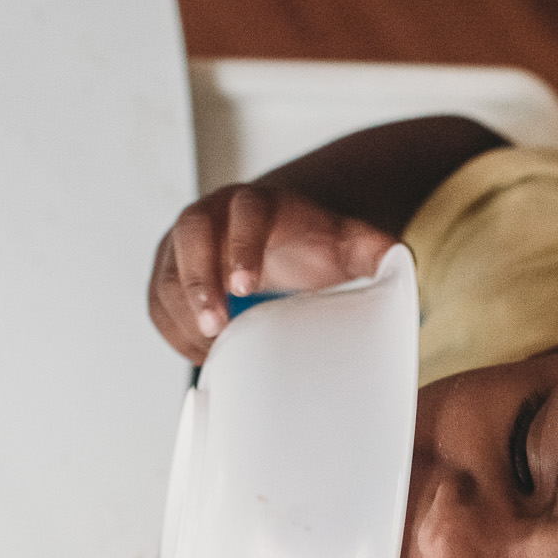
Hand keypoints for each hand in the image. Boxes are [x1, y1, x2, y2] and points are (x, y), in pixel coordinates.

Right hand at [148, 182, 397, 361]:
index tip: (245, 286)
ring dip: (179, 310)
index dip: (240, 247)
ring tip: (205, 351)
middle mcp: (213, 213)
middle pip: (191, 235)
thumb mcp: (349, 243)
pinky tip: (195, 354)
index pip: (243, 214)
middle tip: (216, 325)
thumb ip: (375, 249)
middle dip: (198, 280)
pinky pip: (157, 297)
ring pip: (167, 269)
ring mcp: (185, 241)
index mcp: (258, 203)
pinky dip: (169, 326)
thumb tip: (400, 262)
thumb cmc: (314, 243)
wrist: (282, 235)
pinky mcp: (169, 269)